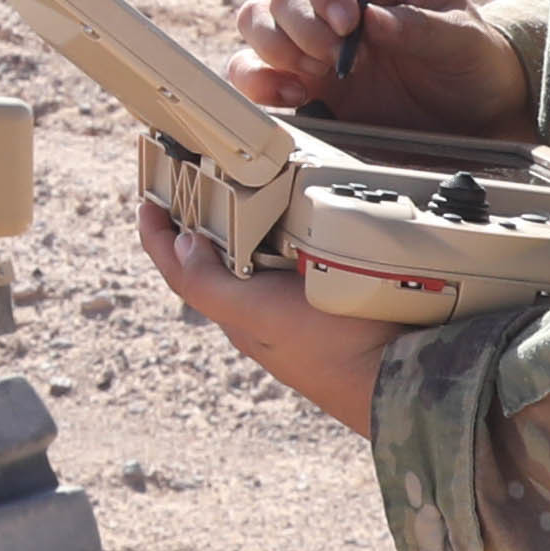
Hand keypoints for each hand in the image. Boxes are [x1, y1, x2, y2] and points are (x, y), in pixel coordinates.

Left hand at [138, 188, 400, 436]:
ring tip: (249, 179)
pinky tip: (309, 211)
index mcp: (239, 314)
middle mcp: (265, 310)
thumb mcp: (258, 315)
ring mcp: (301, 305)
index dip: (158, 235)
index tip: (146, 198)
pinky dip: (298, 230)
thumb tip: (179, 242)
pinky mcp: (337, 295)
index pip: (183, 269)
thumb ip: (210, 284)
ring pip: (266, 253)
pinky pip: (307, 256)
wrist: (403, 378)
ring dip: (254, 219)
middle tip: (199, 172)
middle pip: (222, 256)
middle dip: (207, 216)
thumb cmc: (331, 351)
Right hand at [233, 0, 524, 141]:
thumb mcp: (463, 40)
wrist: (473, 113)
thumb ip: (420, 28)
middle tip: (337, 60)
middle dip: (303, 29)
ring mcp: (313, 43)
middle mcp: (336, 2)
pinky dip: (258, 82)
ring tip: (317, 77)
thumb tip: (372, 20)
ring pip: (257, 26)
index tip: (346, 22)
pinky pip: (254, 72)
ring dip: (276, 51)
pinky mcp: (302, 83)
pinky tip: (293, 96)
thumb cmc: (471, 60)